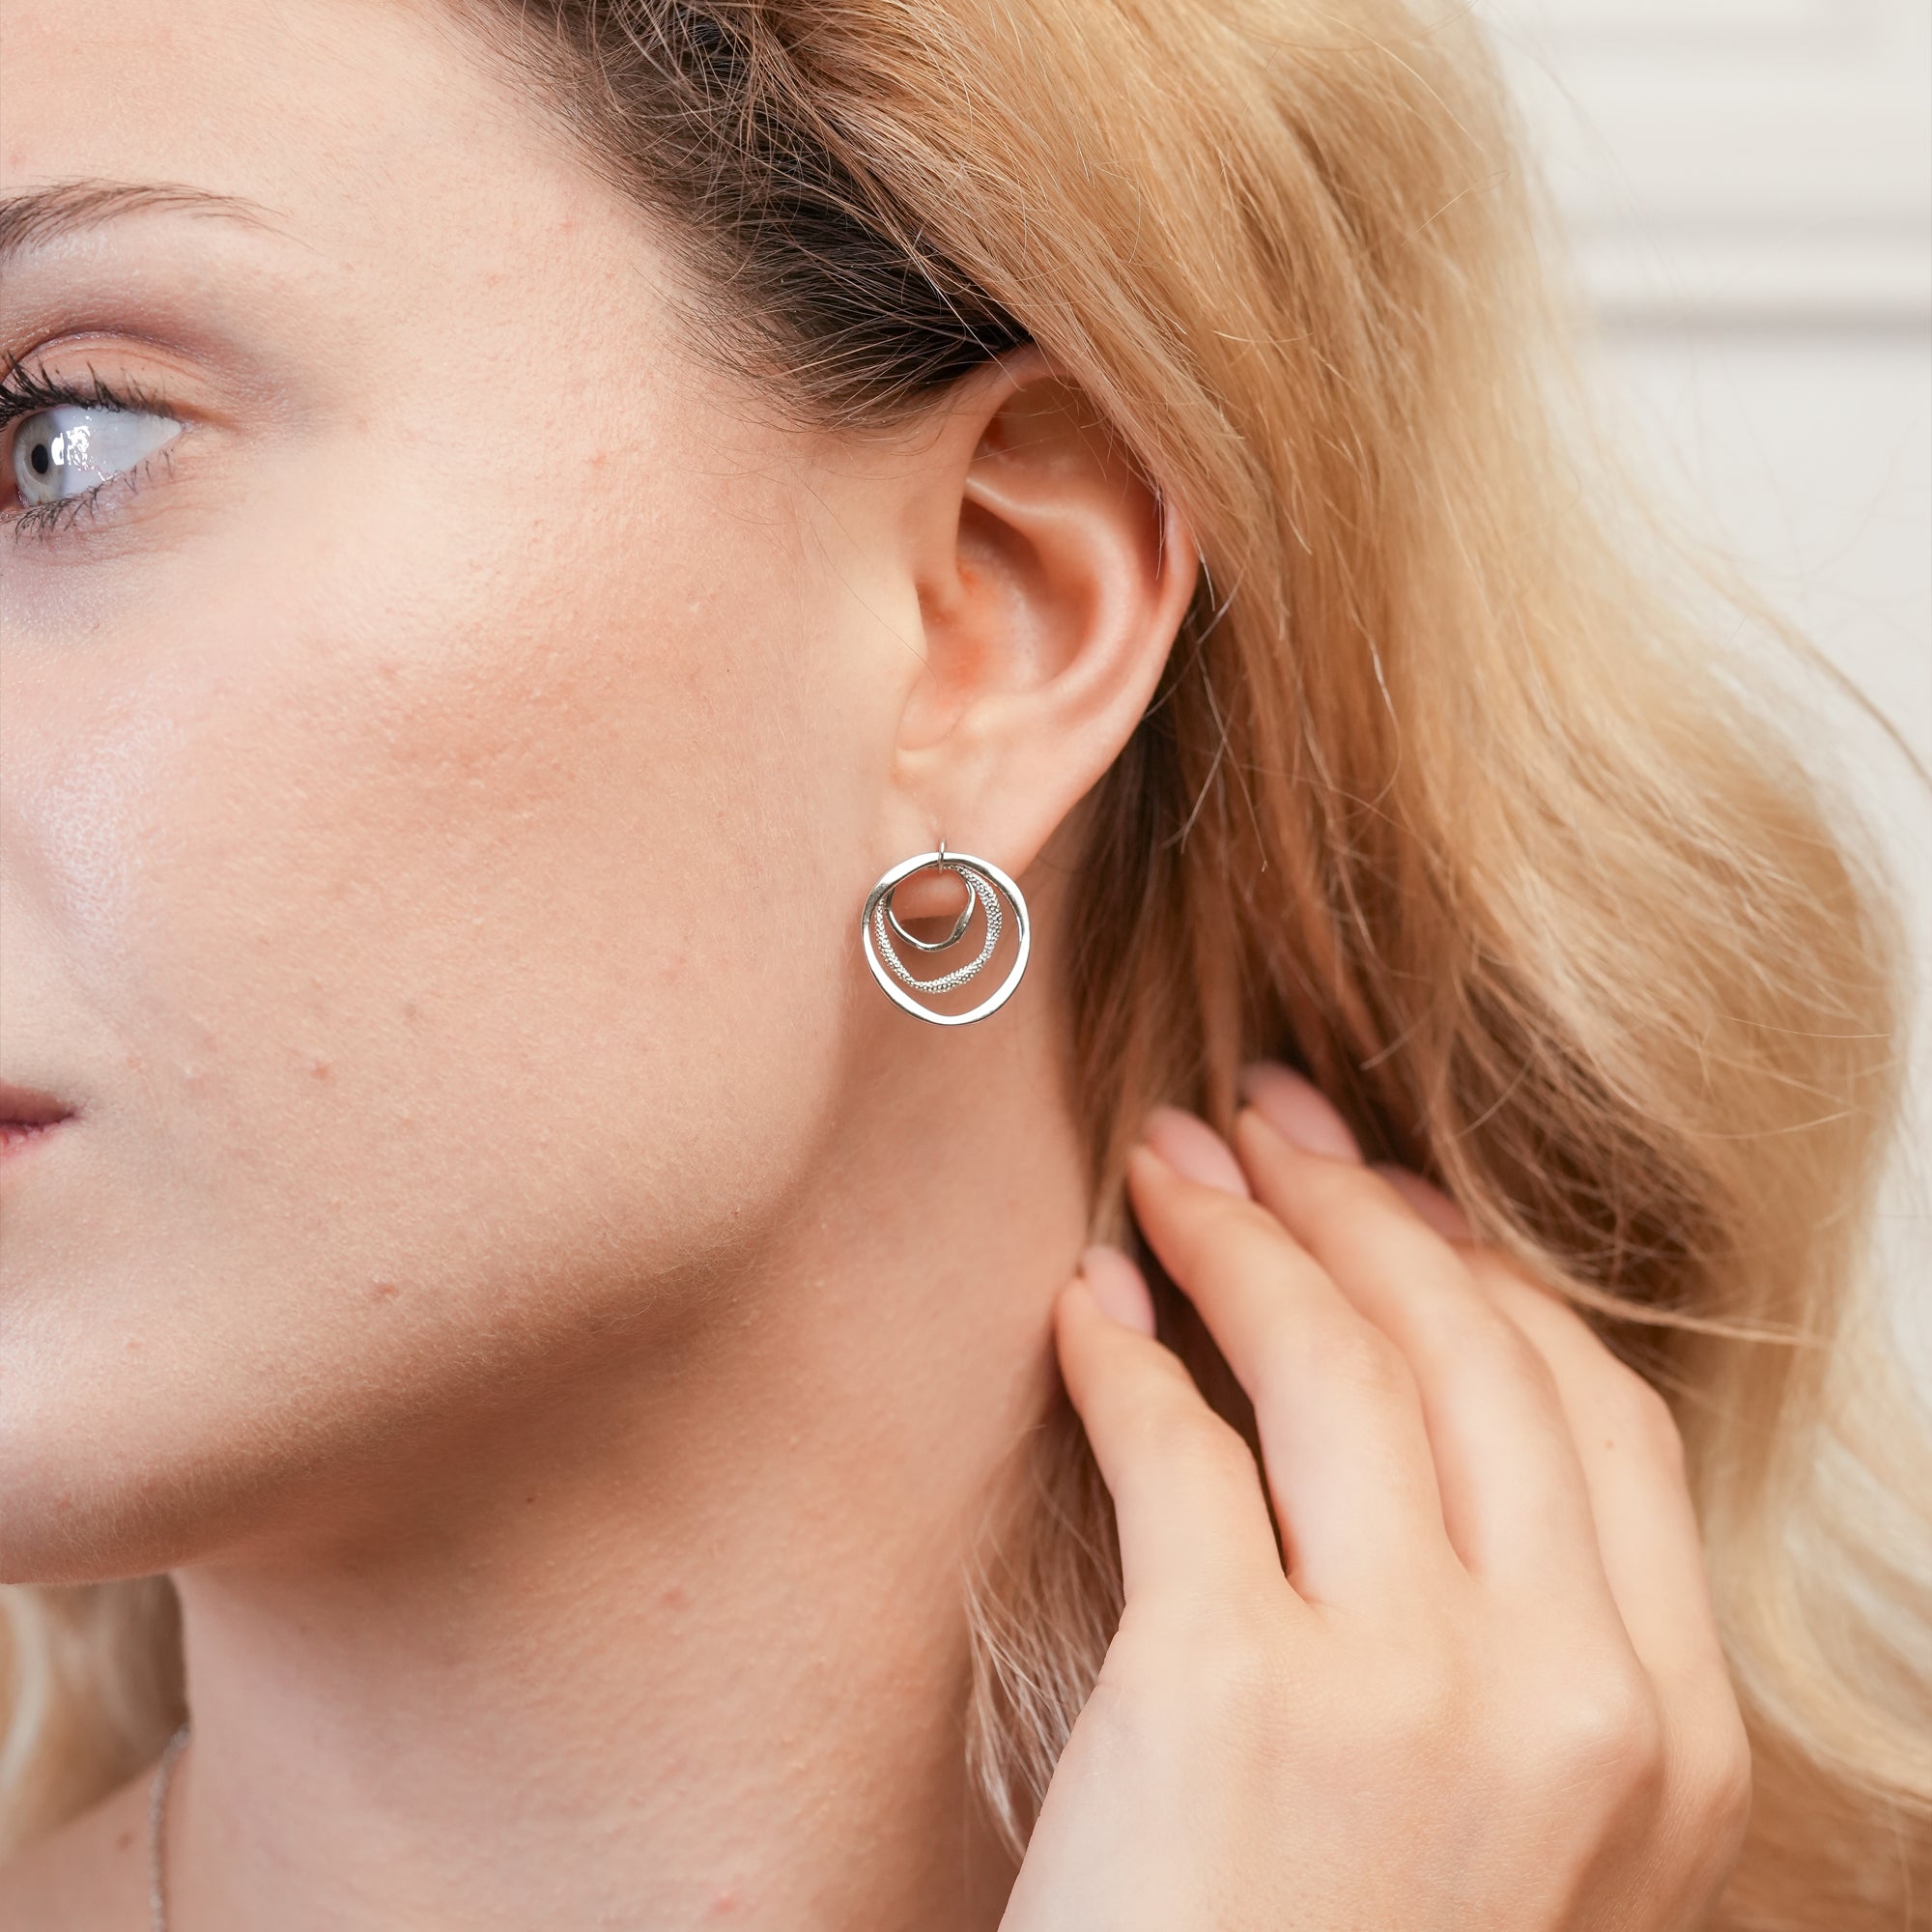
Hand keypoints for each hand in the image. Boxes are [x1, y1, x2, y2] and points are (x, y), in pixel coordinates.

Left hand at [1001, 1066, 1749, 1930]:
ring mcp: (1412, 1694)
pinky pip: (1177, 1445)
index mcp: (1668, 1739)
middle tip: (1262, 1116)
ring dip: (1243, 1234)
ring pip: (1336, 1366)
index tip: (1394, 1193)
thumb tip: (1413, 1392)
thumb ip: (1511, 1631)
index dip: (1484, 1274)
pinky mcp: (1232, 1692)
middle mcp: (1573, 1698)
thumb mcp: (1510, 1828)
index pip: (1593, 1415)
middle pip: (1472, 1354)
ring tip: (1166, 1164)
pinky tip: (1083, 1303)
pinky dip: (1121, 1352)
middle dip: (1360, 1204)